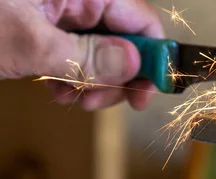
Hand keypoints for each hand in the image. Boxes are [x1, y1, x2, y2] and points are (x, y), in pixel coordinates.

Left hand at [0, 0, 162, 109]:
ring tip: (71, 96)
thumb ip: (84, 54)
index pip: (142, 20)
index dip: (153, 57)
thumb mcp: (30, 42)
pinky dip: (73, 79)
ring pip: (102, 55)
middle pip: (125, 41)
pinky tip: (57, 89)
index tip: (151, 90)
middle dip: (117, 78)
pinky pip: (77, 56)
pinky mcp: (48, 27)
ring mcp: (62, 14)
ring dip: (92, 84)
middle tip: (99, 100)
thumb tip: (133, 64)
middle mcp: (78, 0)